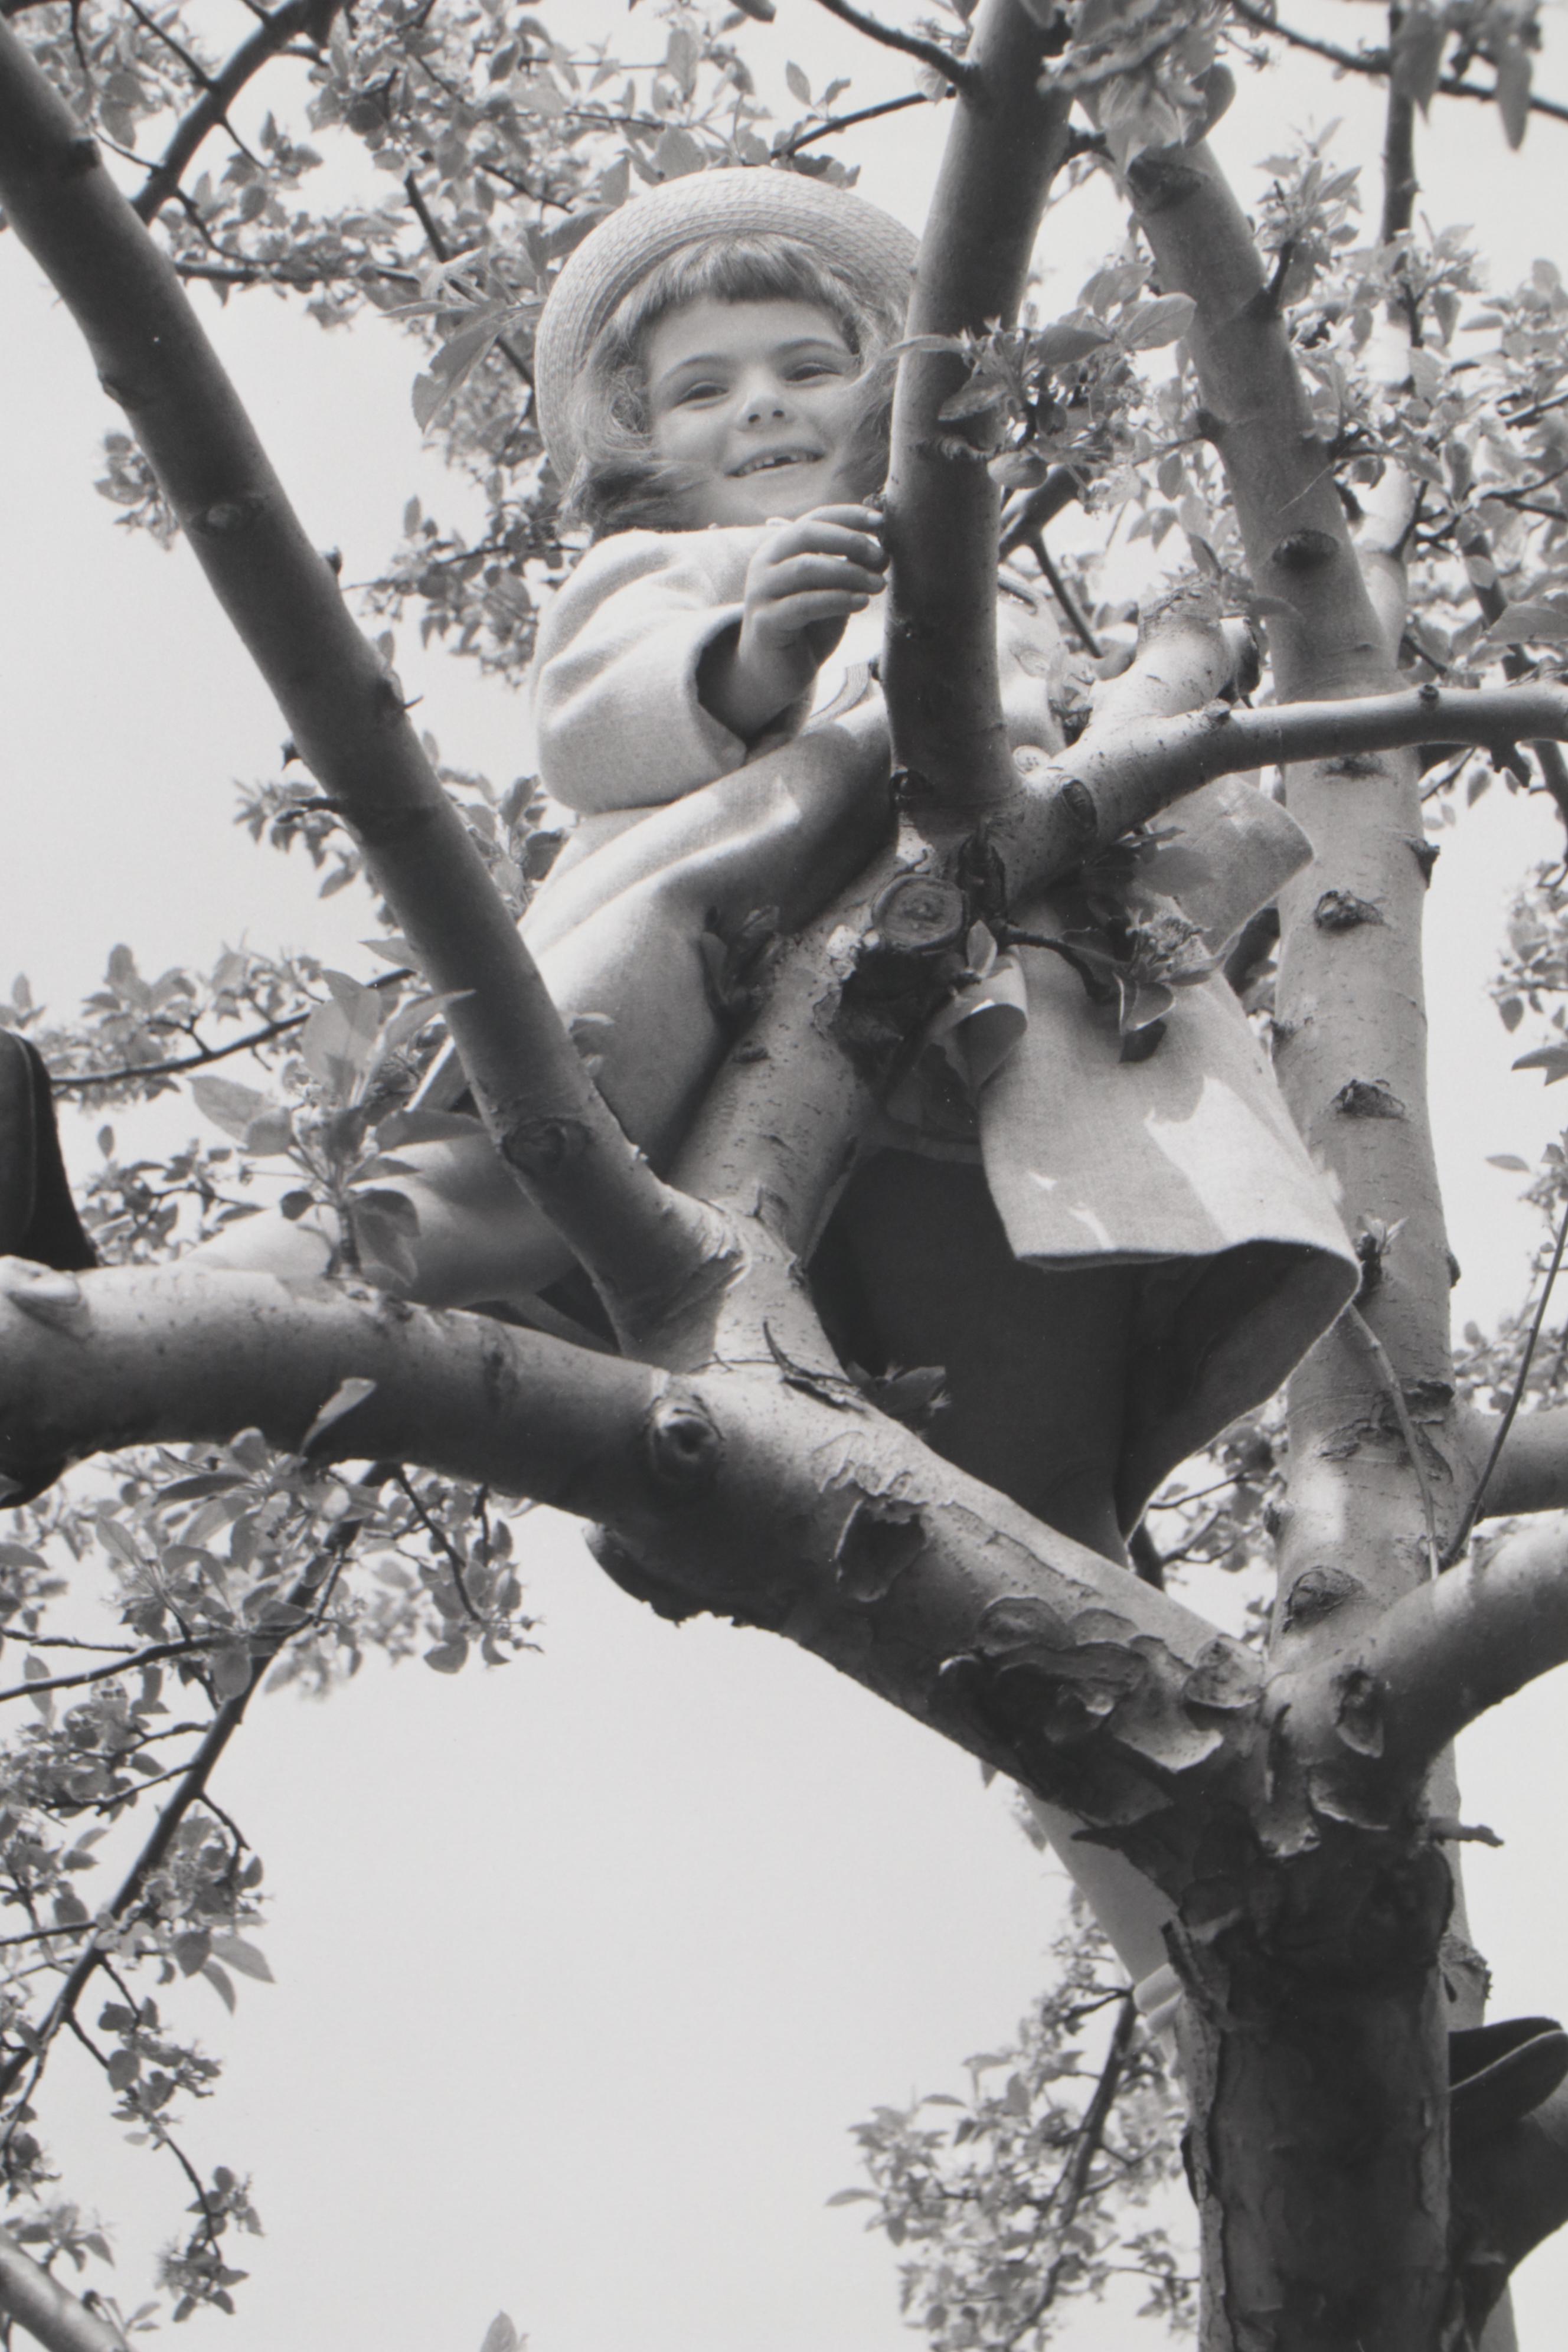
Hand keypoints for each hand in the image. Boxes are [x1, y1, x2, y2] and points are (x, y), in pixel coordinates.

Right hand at [699, 504, 885, 742]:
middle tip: (881, 557)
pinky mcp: (765, 623)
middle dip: (850, 541)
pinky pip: (803, 605)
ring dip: (848, 573)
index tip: (882, 523)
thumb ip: (849, 567)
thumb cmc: (808, 627)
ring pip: (806, 568)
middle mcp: (765, 563)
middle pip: (807, 535)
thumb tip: (881, 548)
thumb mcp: (833, 590)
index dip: (849, 516)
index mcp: (781, 547)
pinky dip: (836, 600)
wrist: (777, 673)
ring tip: (878, 585)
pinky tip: (861, 603)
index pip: (815, 518)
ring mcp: (761, 592)